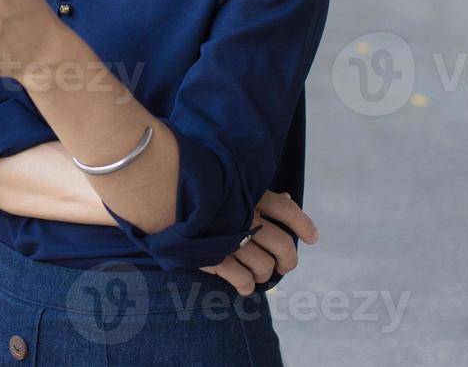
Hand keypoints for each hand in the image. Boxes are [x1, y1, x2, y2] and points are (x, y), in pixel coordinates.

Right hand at [200, 191, 317, 295]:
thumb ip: (257, 192)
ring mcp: (230, 238)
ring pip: (264, 266)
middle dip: (288, 260)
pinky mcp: (214, 257)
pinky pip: (242, 280)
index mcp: (250, 195)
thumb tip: (285, 197)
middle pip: (282, 245)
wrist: (155, 190)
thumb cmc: (194, 186)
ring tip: (257, 276)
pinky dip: (247, 286)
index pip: (287, 210)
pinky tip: (244, 286)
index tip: (313, 238)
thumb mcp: (228, 181)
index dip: (303, 225)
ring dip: (264, 275)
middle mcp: (245, 216)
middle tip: (284, 266)